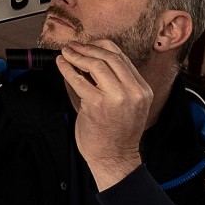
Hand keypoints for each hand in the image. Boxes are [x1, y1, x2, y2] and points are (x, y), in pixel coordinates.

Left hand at [56, 40, 151, 190]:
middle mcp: (133, 91)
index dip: (102, 47)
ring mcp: (116, 97)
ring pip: (96, 64)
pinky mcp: (97, 104)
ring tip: (67, 53)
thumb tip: (92, 61)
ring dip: (77, 55)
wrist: (115, 159)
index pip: (122, 57)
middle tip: (74, 46)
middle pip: (109, 56)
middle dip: (88, 48)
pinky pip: (79, 80)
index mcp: (142, 89)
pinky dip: (67, 69)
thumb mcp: (128, 105)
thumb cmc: (118, 135)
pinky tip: (62, 65)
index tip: (88, 45)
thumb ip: (117, 84)